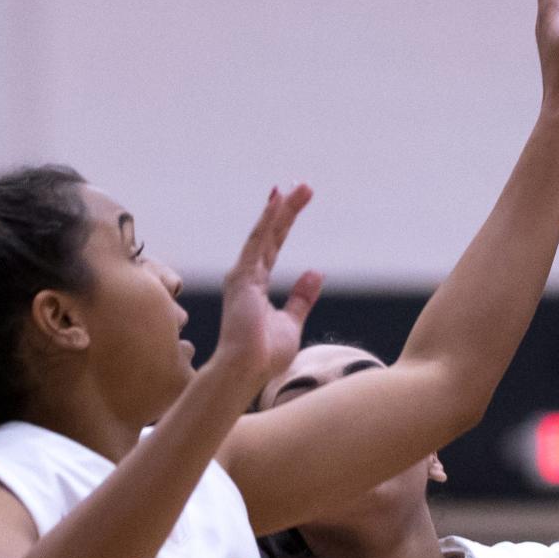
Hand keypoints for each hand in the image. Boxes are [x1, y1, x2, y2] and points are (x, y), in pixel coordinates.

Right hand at [212, 186, 322, 391]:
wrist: (246, 371)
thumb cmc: (265, 355)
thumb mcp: (291, 322)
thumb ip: (301, 298)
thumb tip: (315, 273)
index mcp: (255, 286)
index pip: (273, 246)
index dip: (283, 224)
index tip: (294, 201)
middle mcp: (246, 276)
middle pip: (271, 235)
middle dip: (287, 210)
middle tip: (303, 186)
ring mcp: (243, 275)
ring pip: (265, 233)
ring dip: (282, 209)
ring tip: (299, 187)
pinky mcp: (242, 277)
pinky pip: (257, 242)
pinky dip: (267, 220)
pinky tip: (277, 201)